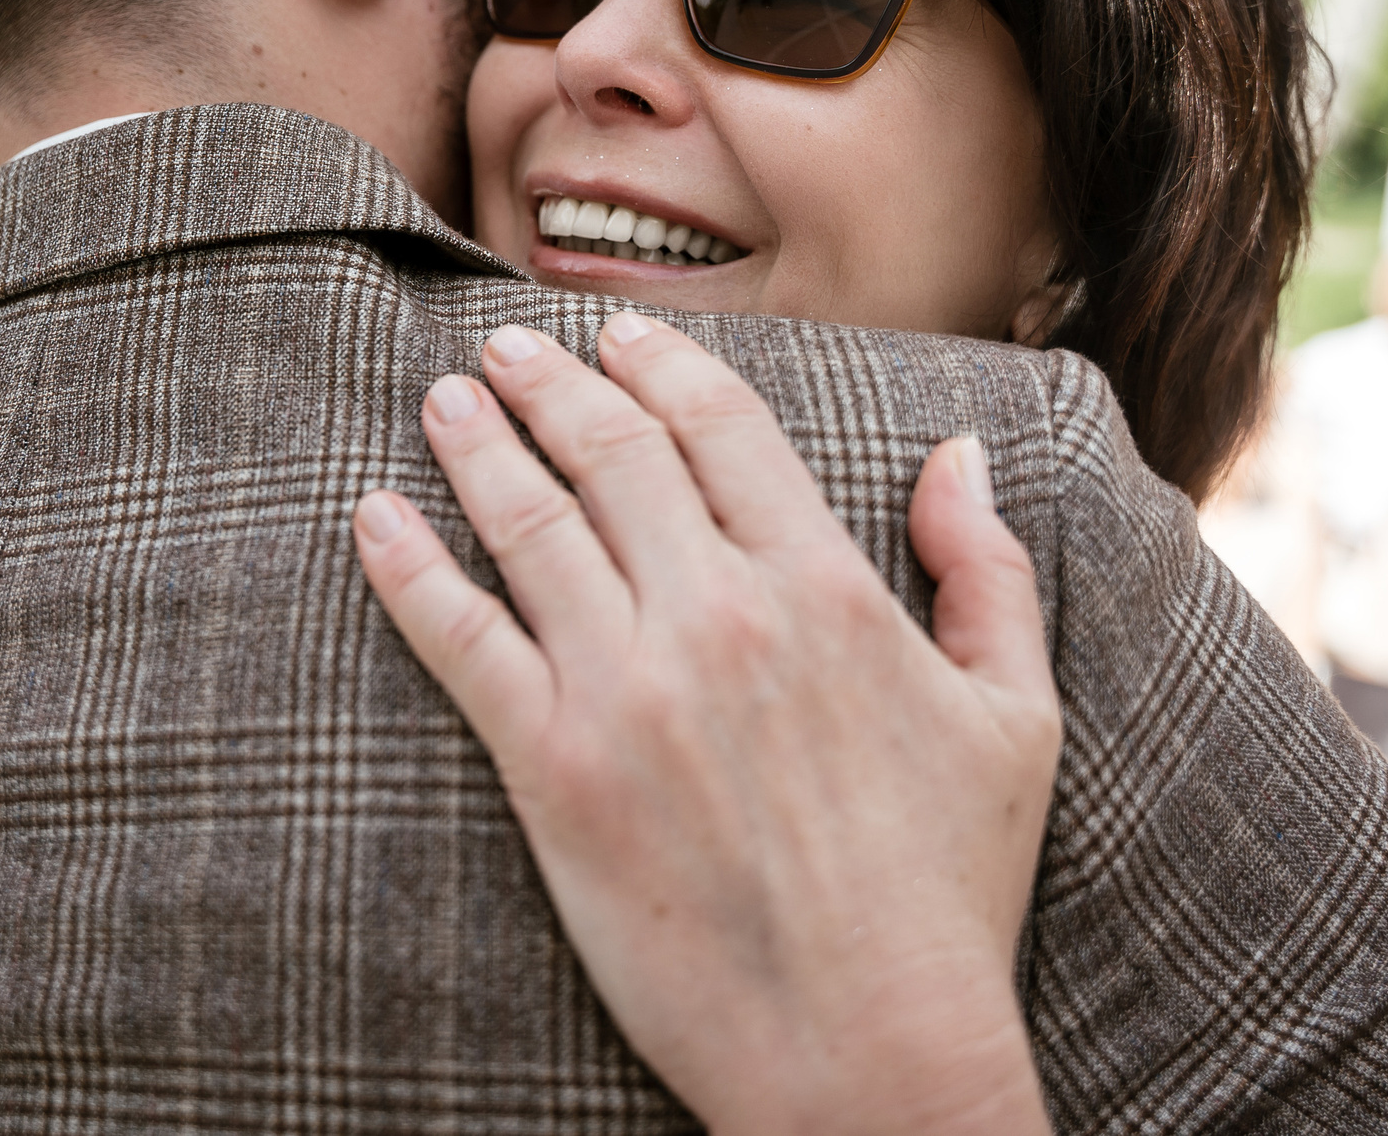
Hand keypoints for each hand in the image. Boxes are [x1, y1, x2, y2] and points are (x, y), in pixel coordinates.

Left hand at [353, 313, 1059, 1135]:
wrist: (870, 1051)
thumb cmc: (949, 893)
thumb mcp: (1015, 717)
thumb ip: (990, 570)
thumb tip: (961, 449)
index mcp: (829, 589)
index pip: (724, 427)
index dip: (662, 366)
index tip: (620, 337)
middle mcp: (721, 616)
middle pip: (612, 455)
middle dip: (550, 385)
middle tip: (505, 349)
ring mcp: (629, 689)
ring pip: (529, 525)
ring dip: (475, 446)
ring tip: (441, 402)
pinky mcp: (554, 771)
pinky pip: (461, 640)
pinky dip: (407, 568)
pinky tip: (372, 518)